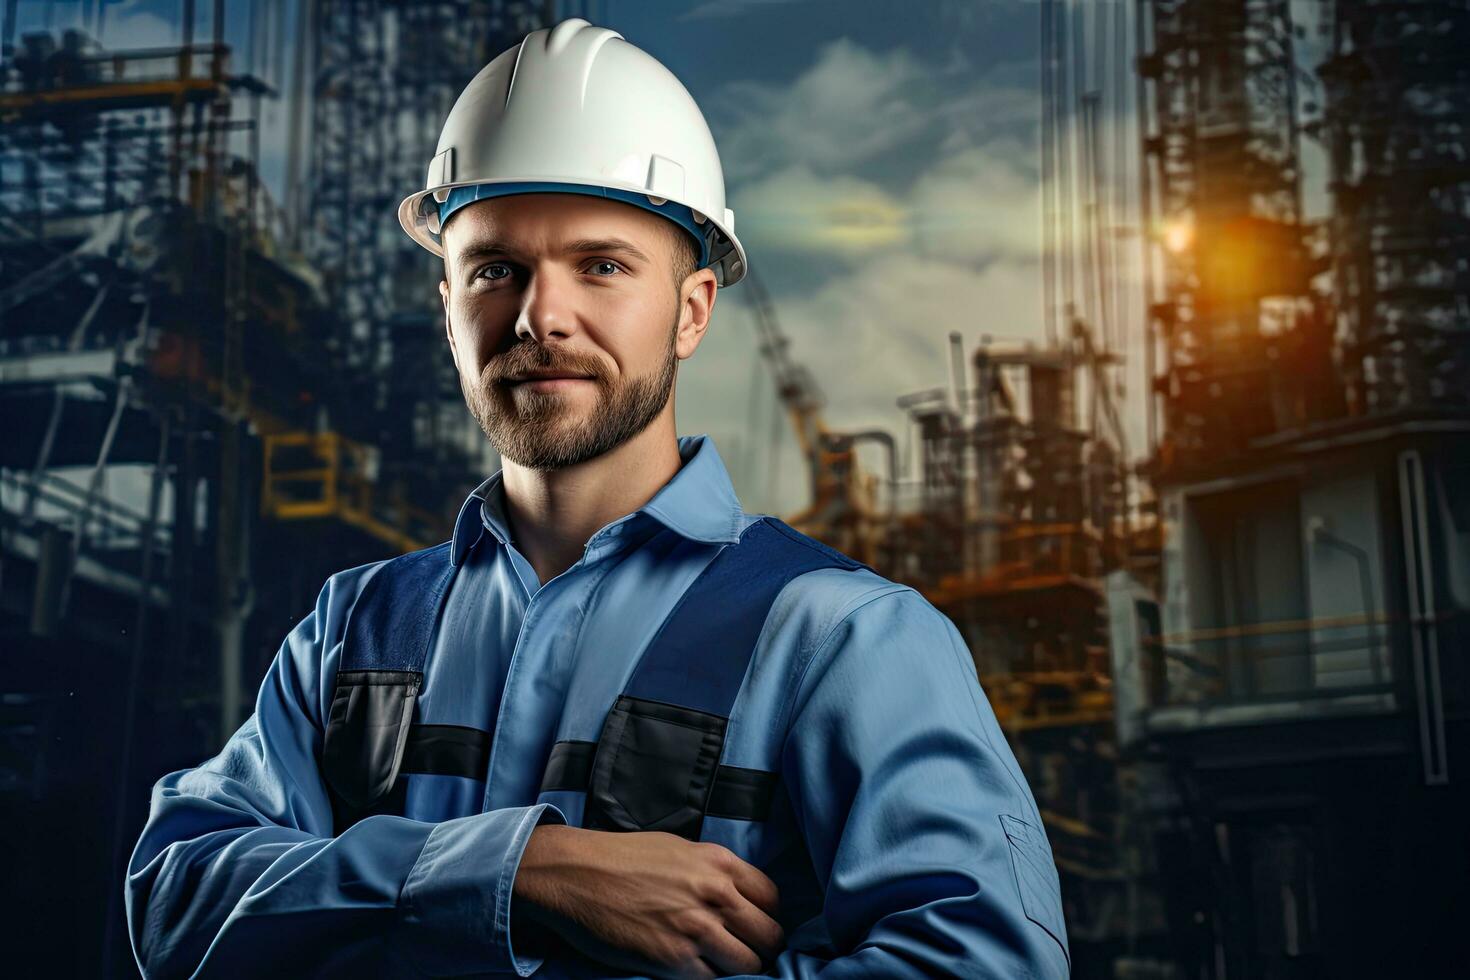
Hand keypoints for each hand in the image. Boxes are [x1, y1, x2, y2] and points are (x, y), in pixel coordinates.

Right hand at [512, 824, 784, 978]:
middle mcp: (716, 895)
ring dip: (740, 969)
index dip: (767, 916)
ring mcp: (697, 929)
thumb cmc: (622, 858)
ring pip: (749, 965)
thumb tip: (736, 895)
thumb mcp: (679, 849)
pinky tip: (695, 970)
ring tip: (722, 965)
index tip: (756, 926)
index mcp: (720, 864)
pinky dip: (710, 979)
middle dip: (762, 947)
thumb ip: (713, 871)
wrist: (575, 874)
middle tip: (746, 952)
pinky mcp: (674, 960)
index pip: (772, 899)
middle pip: (769, 935)